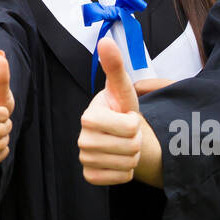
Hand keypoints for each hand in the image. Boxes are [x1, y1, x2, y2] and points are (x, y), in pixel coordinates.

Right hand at [79, 38, 149, 184]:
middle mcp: (82, 139)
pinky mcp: (90, 177)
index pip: (128, 128)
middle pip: (129, 147)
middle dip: (136, 141)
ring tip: (124, 145)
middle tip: (128, 133)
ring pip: (126, 164)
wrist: (118, 135)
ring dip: (133, 156)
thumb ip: (115, 66)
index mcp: (88, 116)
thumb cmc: (120, 109)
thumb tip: (105, 41)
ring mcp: (84, 159)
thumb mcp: (122, 88)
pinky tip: (119, 160)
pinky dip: (126, 172)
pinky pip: (120, 178)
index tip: (126, 116)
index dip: (134, 123)